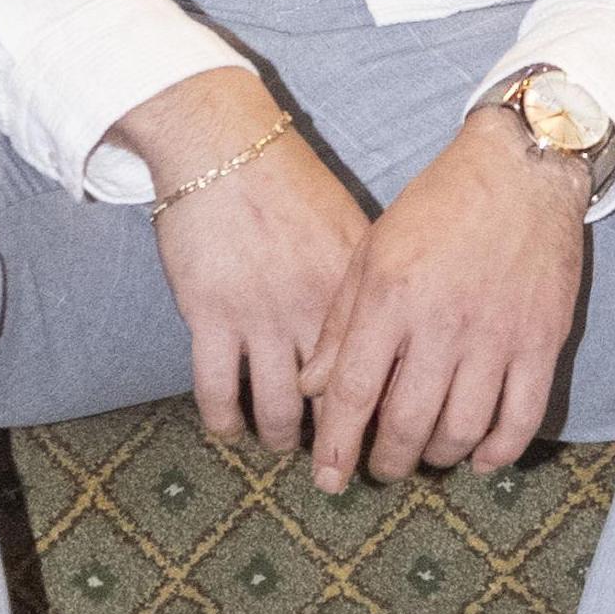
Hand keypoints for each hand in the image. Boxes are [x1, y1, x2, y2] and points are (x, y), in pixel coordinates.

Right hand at [120, 65, 368, 451]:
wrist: (223, 145)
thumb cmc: (291, 185)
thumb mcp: (351, 230)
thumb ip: (372, 290)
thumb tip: (404, 341)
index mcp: (359, 290)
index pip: (383, 373)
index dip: (386, 417)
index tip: (388, 443)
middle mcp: (316, 309)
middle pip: (337, 404)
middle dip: (340, 446)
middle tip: (340, 468)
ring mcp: (261, 315)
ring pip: (278, 410)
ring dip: (282, 440)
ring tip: (286, 448)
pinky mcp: (210, 315)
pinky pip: (218, 392)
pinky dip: (226, 421)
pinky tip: (232, 431)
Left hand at [298, 108, 591, 490]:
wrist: (521, 170)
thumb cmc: (438, 207)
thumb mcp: (372, 252)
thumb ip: (340, 322)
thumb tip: (312, 388)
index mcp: (392, 297)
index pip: (353, 393)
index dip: (337, 446)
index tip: (327, 480)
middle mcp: (443, 322)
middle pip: (408, 423)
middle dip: (388, 461)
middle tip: (380, 467)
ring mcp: (498, 335)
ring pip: (463, 430)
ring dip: (437, 457)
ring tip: (424, 455)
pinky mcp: (541, 341)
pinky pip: (522, 418)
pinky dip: (498, 451)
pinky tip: (479, 458)